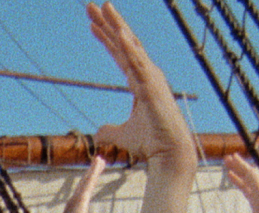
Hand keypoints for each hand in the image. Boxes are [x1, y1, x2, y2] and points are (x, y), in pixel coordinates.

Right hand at [51, 155, 105, 212]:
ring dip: (94, 168)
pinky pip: (89, 182)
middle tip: (99, 161)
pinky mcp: (81, 198)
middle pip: (85, 183)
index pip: (84, 193)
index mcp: (74, 209)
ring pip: (88, 180)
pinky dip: (94, 172)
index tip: (93, 175)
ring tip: (101, 159)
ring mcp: (76, 199)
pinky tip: (98, 163)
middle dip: (92, 172)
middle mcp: (73, 202)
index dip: (88, 183)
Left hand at [89, 3, 193, 171]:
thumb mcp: (122, 135)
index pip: (120, 54)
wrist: (168, 151)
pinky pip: (138, 62)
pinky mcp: (152, 85)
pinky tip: (119, 32)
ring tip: (103, 7)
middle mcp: (146, 73)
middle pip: (124, 43)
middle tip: (91, 6)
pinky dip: (129, 47)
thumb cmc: (150, 142)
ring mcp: (150, 76)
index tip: (93, 25)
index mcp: (140, 80)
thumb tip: (98, 132)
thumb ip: (109, 131)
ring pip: (130, 45)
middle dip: (108, 24)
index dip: (106, 38)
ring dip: (117, 25)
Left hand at [225, 153, 258, 212]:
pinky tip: (236, 160)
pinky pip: (251, 174)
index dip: (237, 180)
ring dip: (238, 164)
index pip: (245, 187)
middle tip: (227, 159)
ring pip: (248, 172)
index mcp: (256, 200)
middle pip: (246, 177)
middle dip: (237, 168)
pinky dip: (243, 167)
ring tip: (229, 156)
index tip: (229, 173)